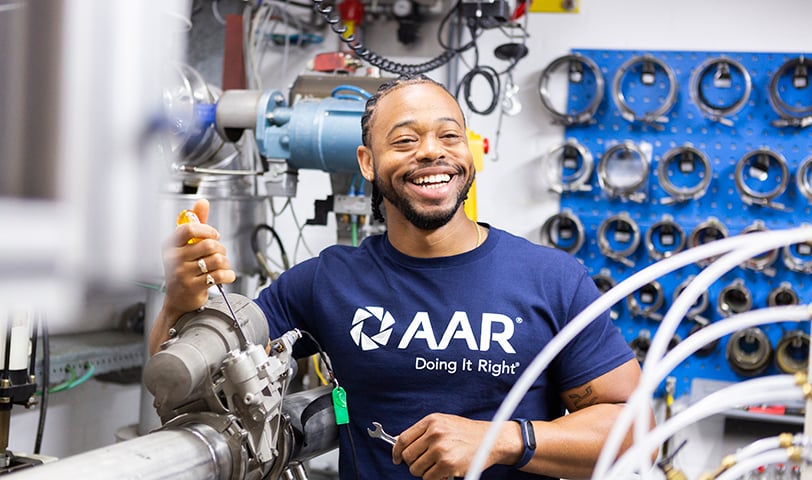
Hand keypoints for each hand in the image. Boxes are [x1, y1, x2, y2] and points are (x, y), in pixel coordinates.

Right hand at [161, 198, 235, 319]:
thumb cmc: (183, 269)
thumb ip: (196, 222)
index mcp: (170, 245)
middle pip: (209, 245)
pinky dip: (229, 275)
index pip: (189, 229)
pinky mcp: (193, 287)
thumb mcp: (185, 245)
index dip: (208, 230)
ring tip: (223, 266)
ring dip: (226, 262)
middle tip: (220, 254)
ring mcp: (182, 274)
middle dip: (221, 249)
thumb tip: (202, 202)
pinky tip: (226, 276)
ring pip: (217, 260)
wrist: (178, 301)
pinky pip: (220, 275)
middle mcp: (173, 259)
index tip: (214, 235)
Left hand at [393, 413, 512, 479]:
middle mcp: (434, 433)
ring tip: (436, 467)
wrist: (491, 439)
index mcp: (431, 421)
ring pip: (416, 469)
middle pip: (408, 456)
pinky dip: (433, 479)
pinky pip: (428, 478)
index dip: (396, 451)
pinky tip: (443, 472)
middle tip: (424, 464)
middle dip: (413, 463)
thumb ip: (424, 431)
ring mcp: (440, 449)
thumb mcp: (444, 423)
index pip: (403, 439)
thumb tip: (402, 443)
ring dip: (424, 472)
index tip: (396, 458)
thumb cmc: (468, 433)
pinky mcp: (447, 464)